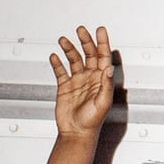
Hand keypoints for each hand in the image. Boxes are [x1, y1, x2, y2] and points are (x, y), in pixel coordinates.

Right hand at [48, 24, 115, 139]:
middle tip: (81, 30)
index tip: (100, 30)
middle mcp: (90, 77)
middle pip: (88, 54)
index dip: (102, 42)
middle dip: (85, 41)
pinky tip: (54, 56)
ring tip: (63, 40)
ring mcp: (77, 81)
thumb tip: (109, 68)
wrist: (76, 133)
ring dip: (69, 49)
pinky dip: (57, 63)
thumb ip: (106, 85)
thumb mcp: (103, 102)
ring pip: (73, 60)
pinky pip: (61, 72)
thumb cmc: (92, 121)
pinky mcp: (65, 87)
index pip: (103, 56)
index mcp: (101, 79)